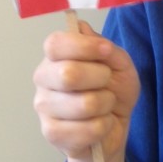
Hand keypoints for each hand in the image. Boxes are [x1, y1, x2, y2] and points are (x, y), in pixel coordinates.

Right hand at [33, 22, 139, 161]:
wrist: (114, 127)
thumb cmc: (113, 90)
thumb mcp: (119, 63)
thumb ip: (104, 47)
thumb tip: (82, 28)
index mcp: (56, 56)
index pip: (55, 44)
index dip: (84, 47)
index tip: (106, 51)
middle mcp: (43, 78)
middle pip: (68, 74)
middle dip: (101, 78)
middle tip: (107, 83)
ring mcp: (44, 107)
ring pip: (84, 104)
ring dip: (106, 104)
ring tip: (104, 106)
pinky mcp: (51, 133)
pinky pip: (88, 129)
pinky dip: (104, 126)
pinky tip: (99, 124)